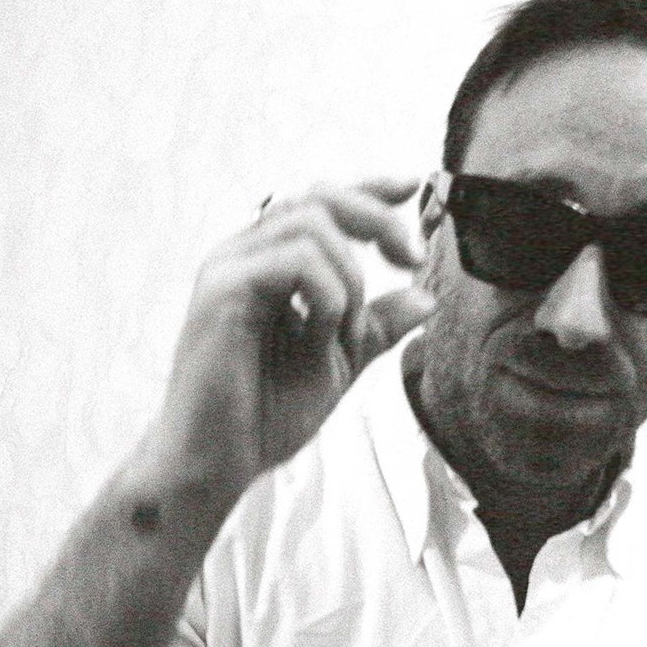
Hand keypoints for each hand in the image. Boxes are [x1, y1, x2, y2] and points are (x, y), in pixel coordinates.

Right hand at [146, 179, 433, 504]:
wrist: (220, 459)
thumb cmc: (266, 412)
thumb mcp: (340, 362)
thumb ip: (375, 326)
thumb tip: (425, 299)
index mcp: (269, 263)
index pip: (320, 203)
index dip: (368, 188)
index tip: (412, 186)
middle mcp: (245, 254)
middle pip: (321, 197)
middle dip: (379, 221)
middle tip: (412, 260)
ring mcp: (229, 267)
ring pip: (312, 225)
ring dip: (350, 279)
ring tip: (342, 332)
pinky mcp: (222, 289)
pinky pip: (296, 262)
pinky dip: (327, 296)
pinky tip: (319, 336)